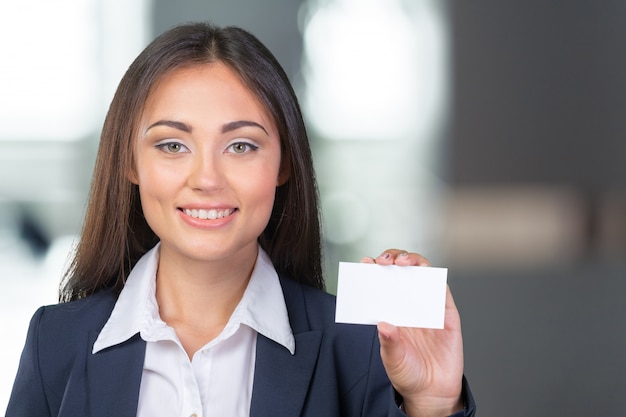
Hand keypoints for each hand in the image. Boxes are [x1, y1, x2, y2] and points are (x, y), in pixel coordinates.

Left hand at [361, 249, 463, 416]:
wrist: (433, 393)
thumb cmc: (408, 373)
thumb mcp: (392, 359)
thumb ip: (389, 342)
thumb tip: (384, 325)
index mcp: (390, 311)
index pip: (380, 283)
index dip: (373, 270)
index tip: (365, 263)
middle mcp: (408, 304)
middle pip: (401, 270)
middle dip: (392, 258)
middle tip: (385, 261)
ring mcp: (427, 306)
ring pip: (422, 273)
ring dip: (414, 261)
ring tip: (403, 262)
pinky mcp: (446, 313)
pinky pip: (442, 290)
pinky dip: (435, 280)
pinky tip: (425, 277)